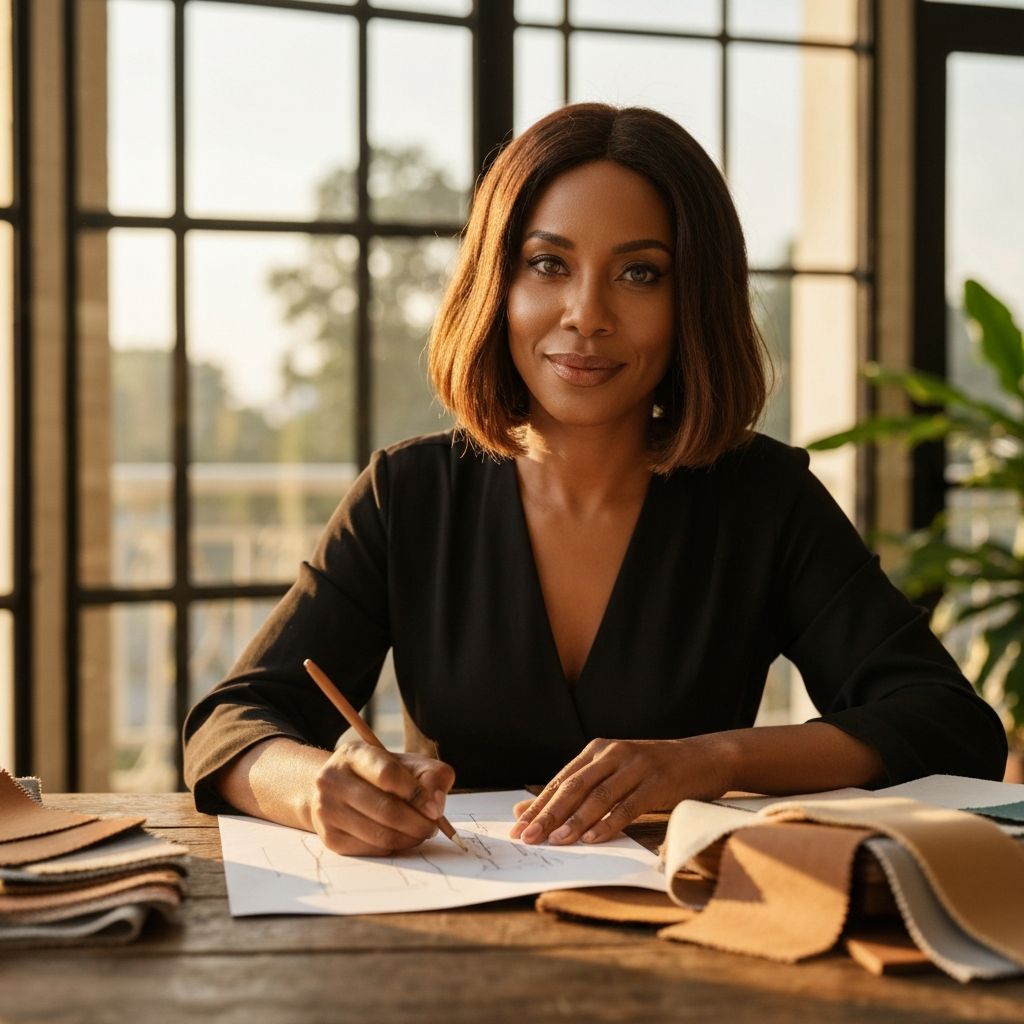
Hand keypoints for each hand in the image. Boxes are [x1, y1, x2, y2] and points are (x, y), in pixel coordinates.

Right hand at [309, 740, 454, 855]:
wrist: (337, 790)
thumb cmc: (380, 775)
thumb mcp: (406, 763)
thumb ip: (431, 775)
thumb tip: (435, 804)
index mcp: (354, 754)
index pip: (388, 774)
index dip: (416, 794)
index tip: (435, 809)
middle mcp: (333, 780)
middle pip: (385, 809)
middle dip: (417, 823)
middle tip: (432, 827)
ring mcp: (327, 810)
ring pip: (379, 834)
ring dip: (409, 838)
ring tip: (421, 833)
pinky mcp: (330, 837)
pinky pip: (371, 849)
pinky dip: (393, 847)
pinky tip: (400, 838)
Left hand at [509, 736, 729, 845]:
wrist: (704, 758)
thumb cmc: (654, 770)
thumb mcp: (614, 772)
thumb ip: (578, 789)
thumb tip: (529, 808)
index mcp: (599, 750)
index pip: (561, 780)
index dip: (538, 804)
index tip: (517, 827)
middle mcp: (614, 753)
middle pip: (574, 787)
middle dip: (548, 814)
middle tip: (527, 837)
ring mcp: (636, 766)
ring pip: (598, 797)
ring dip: (574, 821)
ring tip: (555, 841)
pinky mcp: (657, 782)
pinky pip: (628, 806)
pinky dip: (608, 823)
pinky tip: (593, 838)